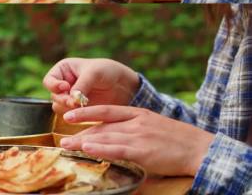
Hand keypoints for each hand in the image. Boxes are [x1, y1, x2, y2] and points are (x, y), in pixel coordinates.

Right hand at [43, 58, 139, 114]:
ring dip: (68, 109)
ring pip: (59, 107)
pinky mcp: (78, 109)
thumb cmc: (108, 71)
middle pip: (53, 96)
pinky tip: (86, 111)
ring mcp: (70, 97)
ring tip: (81, 106)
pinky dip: (76, 115)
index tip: (66, 87)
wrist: (124, 85)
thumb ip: (81, 85)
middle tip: (74, 102)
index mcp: (63, 70)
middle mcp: (63, 84)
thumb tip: (71, 98)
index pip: (49, 80)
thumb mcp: (94, 73)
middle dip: (63, 100)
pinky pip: (70, 115)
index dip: (54, 85)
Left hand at [60, 105, 214, 176]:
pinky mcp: (142, 151)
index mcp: (138, 113)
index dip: (86, 112)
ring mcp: (138, 136)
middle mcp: (135, 122)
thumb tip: (116, 137)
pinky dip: (99, 149)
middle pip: (101, 127)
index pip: (106, 111)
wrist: (200, 148)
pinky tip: (86, 149)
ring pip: (104, 138)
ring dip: (83, 143)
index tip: (70, 115)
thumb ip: (135, 128)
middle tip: (62, 139)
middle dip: (80, 133)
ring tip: (66, 146)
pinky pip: (116, 150)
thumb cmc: (178, 140)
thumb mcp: (154, 125)